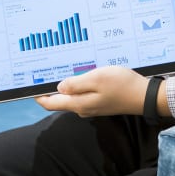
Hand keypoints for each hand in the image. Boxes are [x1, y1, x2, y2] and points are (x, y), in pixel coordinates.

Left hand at [35, 66, 149, 117]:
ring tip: (64, 67)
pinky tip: (84, 73)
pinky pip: (84, 93)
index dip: (39, 95)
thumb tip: (59, 87)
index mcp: (79, 103)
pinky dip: (80, 84)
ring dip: (67, 84)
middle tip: (45, 69)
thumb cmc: (122, 85)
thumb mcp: (97, 78)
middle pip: (61, 99)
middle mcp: (83, 108)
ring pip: (73, 95)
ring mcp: (93, 106)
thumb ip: (76, 84)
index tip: (29, 84)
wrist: (145, 96)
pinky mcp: (101, 101)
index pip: (52, 103)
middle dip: (52, 87)